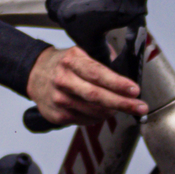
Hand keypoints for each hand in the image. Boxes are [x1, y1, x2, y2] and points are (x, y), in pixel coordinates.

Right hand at [26, 43, 144, 128]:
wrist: (34, 74)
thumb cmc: (62, 64)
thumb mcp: (79, 53)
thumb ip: (101, 60)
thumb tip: (126, 70)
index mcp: (71, 61)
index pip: (97, 73)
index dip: (118, 83)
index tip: (134, 90)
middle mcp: (64, 80)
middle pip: (97, 96)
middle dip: (123, 103)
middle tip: (140, 107)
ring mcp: (59, 99)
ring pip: (94, 111)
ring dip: (112, 111)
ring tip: (121, 107)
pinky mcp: (57, 115)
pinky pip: (85, 120)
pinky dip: (98, 117)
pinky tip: (100, 110)